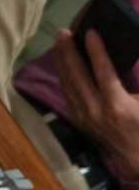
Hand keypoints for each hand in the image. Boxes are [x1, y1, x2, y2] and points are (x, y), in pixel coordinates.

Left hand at [54, 28, 138, 182]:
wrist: (135, 158)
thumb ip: (136, 81)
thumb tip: (129, 60)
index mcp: (117, 106)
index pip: (102, 72)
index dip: (96, 52)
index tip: (89, 32)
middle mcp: (95, 111)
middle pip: (77, 77)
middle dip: (69, 53)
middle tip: (63, 32)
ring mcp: (84, 117)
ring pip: (68, 85)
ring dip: (62, 62)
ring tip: (59, 42)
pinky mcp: (79, 120)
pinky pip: (68, 94)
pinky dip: (64, 76)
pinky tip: (61, 63)